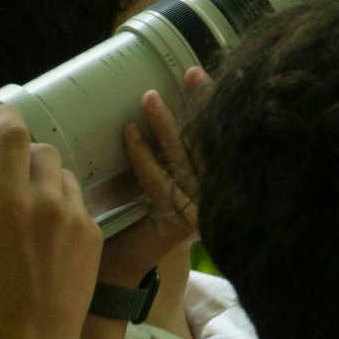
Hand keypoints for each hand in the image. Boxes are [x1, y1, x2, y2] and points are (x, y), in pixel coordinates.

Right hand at [0, 103, 100, 338]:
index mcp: (8, 198)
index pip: (13, 131)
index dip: (3, 114)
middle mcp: (47, 200)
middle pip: (41, 150)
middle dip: (23, 152)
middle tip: (6, 169)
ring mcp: (76, 218)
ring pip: (64, 175)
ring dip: (45, 178)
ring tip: (27, 200)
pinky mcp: (93, 237)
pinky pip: (79, 205)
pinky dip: (62, 207)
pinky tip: (45, 229)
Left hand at [100, 72, 204, 287]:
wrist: (121, 264)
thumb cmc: (135, 216)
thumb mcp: (156, 173)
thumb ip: (164, 145)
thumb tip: (156, 92)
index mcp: (212, 180)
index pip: (218, 134)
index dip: (212, 103)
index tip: (198, 74)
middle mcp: (214, 194)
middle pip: (211, 142)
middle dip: (202, 105)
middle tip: (189, 74)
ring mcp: (203, 209)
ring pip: (186, 158)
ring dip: (167, 125)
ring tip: (149, 98)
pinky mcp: (185, 223)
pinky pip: (160, 181)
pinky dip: (143, 156)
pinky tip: (130, 134)